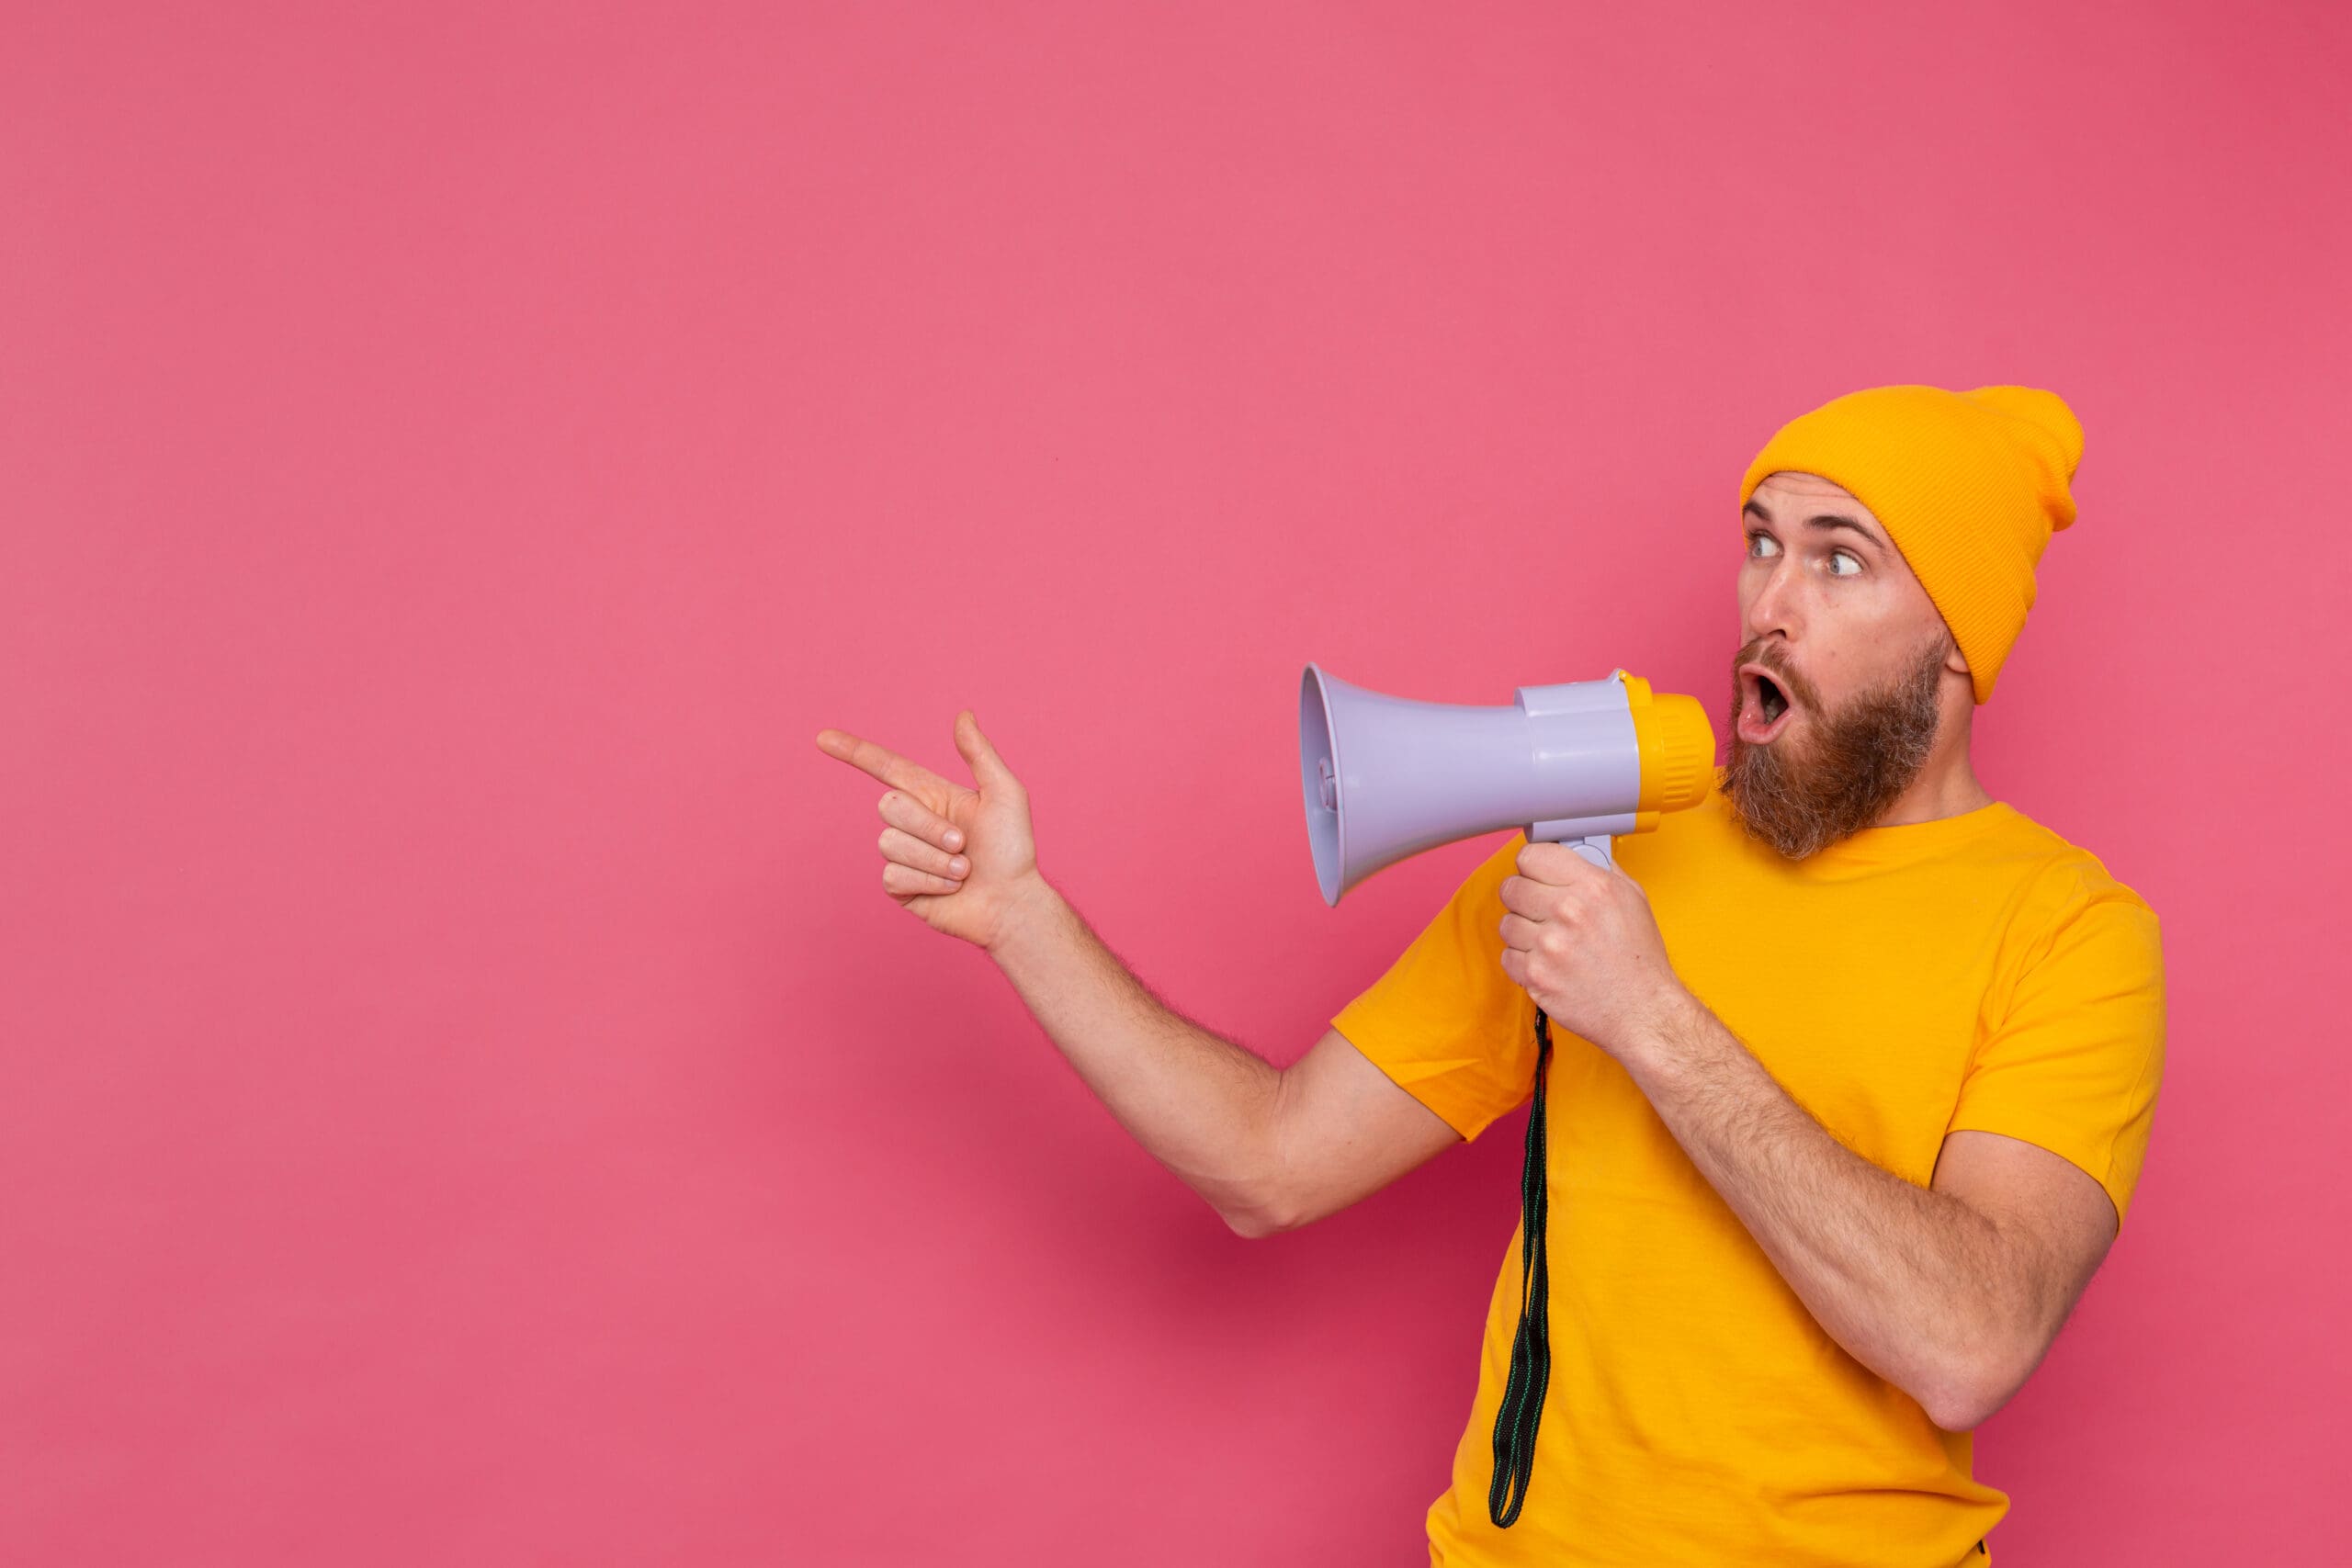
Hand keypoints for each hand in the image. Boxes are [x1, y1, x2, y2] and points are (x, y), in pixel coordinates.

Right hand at [814, 710, 1047, 952]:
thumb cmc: (1014, 851)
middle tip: (963, 845)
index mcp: (933, 795)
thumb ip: (980, 754)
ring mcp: (905, 855)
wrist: (1012, 903)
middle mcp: (914, 822)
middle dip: (930, 827)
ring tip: (962, 871)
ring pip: (890, 844)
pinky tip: (949, 888)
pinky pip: (892, 875)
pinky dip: (928, 881)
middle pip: (889, 807)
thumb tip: (963, 715)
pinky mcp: (900, 887)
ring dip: (934, 859)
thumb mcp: (1005, 794)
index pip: (886, 768)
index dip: (854, 752)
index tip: (823, 738)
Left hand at [1497, 839, 1690, 1061]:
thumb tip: (1571, 851)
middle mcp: (1568, 912)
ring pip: (1506, 923)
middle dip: (1524, 898)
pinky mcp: (1536, 976)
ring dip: (1523, 932)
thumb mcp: (1632, 898)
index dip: (1533, 865)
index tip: (1537, 874)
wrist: (1643, 1011)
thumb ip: (1598, 870)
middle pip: (1511, 887)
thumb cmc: (1640, 959)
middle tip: (1541, 910)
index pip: (1531, 855)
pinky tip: (1548, 964)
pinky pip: (1507, 957)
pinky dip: (1523, 962)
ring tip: (1550, 942)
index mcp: (1592, 886)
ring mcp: (1548, 946)